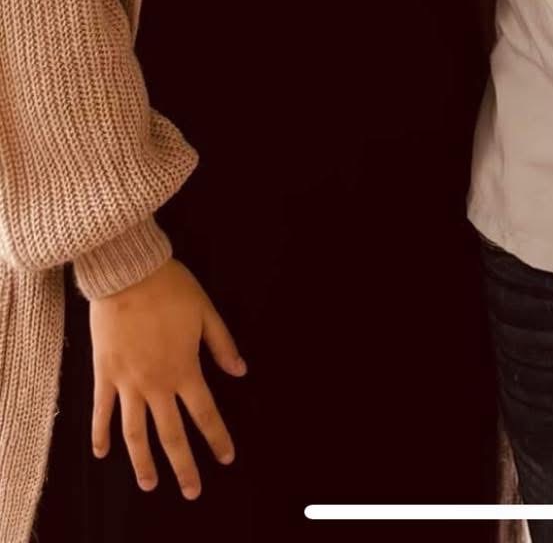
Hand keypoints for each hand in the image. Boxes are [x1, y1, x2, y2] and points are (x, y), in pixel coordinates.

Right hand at [89, 257, 246, 498]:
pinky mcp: (105, 373)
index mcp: (184, 368)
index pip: (205, 414)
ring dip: (142, 463)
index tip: (226, 458)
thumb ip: (222, 344)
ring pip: (135, 433)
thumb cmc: (169, 286)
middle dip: (184, 467)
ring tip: (149, 485)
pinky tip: (101, 453)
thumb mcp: (205, 311)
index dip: (217, 438)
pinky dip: (100, 434)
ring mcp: (128, 382)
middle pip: (171, 435)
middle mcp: (156, 383)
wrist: (127, 271)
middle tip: (192, 492)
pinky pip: (102, 411)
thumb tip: (240, 371)